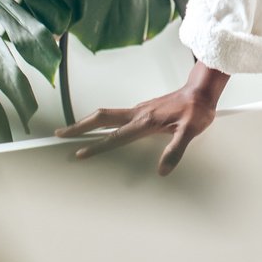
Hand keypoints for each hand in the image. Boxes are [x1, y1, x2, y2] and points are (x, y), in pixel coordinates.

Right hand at [56, 78, 219, 172]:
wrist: (201, 91)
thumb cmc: (197, 110)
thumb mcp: (191, 131)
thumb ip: (176, 150)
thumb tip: (162, 170)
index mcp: (145, 121)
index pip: (116, 136)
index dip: (97, 146)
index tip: (79, 153)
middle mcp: (138, 114)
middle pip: (101, 118)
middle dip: (79, 126)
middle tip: (60, 133)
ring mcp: (139, 110)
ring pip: (106, 115)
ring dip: (87, 122)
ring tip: (72, 130)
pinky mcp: (142, 109)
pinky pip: (115, 114)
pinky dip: (100, 121)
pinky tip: (99, 126)